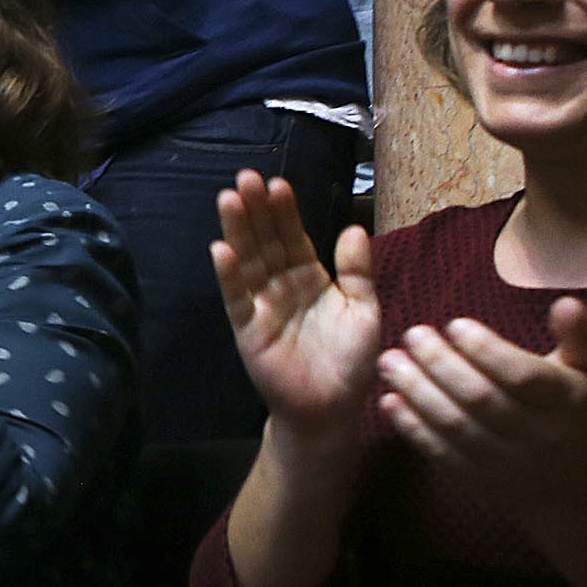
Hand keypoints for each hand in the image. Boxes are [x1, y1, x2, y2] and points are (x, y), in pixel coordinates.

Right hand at [211, 170, 379, 436]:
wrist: (331, 410)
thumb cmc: (350, 363)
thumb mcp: (364, 311)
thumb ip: (357, 271)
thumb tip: (353, 227)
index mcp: (310, 277)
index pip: (294, 236)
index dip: (285, 211)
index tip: (278, 183)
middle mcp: (282, 285)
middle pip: (265, 240)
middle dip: (256, 210)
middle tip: (246, 177)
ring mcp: (262, 305)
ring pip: (248, 260)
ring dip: (238, 230)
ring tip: (230, 198)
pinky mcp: (249, 329)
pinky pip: (237, 298)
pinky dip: (229, 275)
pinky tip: (221, 249)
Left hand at [378, 299, 586, 529]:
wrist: (574, 490)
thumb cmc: (575, 413)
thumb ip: (582, 335)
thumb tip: (567, 303)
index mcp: (569, 401)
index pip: (522, 375)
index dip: (486, 349)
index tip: (454, 324)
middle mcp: (540, 435)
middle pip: (481, 398)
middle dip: (440, 363)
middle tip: (413, 334)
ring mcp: (509, 462)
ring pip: (456, 425)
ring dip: (417, 392)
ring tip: (390, 361)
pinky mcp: (481, 482)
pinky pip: (442, 454)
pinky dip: (412, 427)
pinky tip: (389, 401)